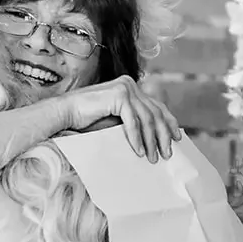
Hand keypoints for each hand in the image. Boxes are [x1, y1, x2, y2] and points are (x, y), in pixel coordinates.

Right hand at [61, 77, 181, 162]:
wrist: (65, 113)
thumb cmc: (87, 121)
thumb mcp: (117, 121)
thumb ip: (133, 122)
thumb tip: (155, 139)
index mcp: (131, 88)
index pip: (156, 105)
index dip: (169, 122)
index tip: (177, 138)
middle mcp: (130, 84)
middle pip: (155, 112)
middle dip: (163, 135)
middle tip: (168, 153)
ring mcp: (125, 87)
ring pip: (147, 117)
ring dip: (151, 140)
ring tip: (153, 157)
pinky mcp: (118, 95)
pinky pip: (133, 120)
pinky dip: (136, 138)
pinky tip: (138, 151)